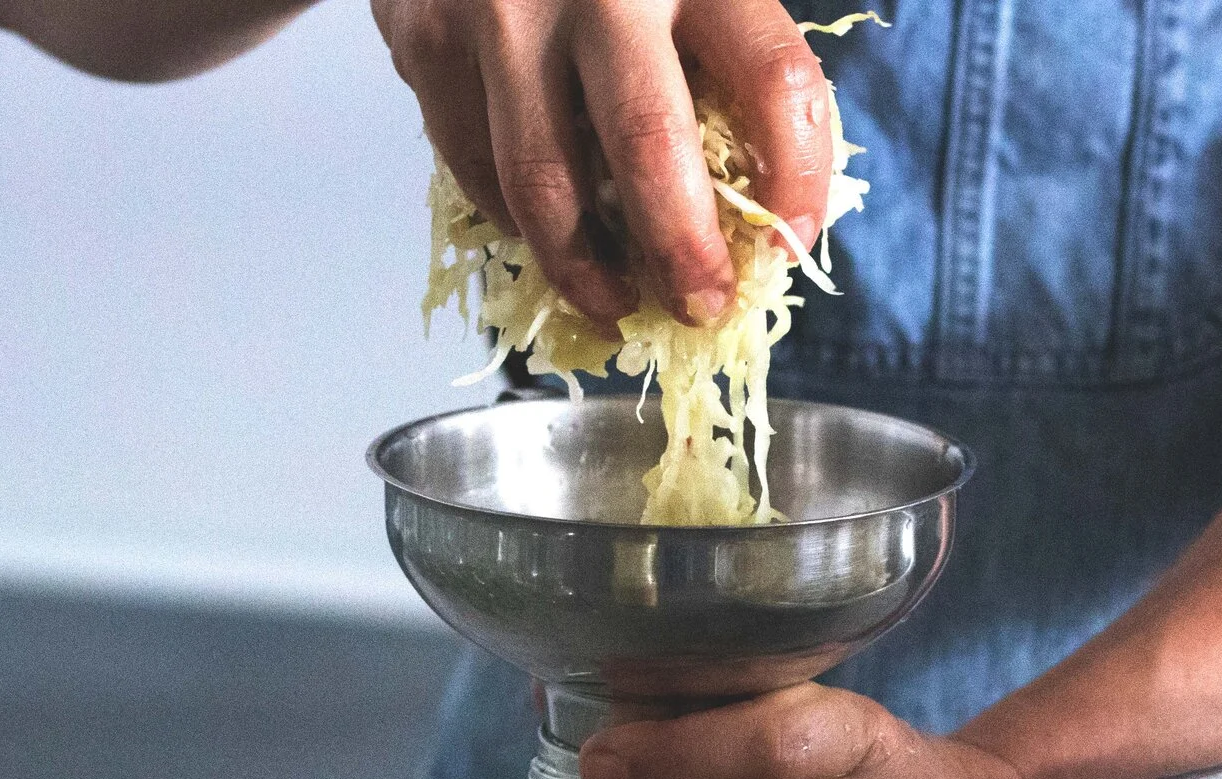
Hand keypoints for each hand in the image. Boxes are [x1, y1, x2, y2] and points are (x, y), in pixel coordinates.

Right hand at [372, 0, 834, 325]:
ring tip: (613, 301)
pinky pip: (473, 165)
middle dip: (682, 257)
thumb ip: (729, 45)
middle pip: (651, 151)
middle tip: (699, 307)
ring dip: (585, 268)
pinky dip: (513, 217)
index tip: (792, 241)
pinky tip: (543, 231)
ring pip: (543, 185)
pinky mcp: (425, 38)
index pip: (775, 81)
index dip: (796, 180)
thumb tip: (767, 198)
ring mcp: (500, 14)